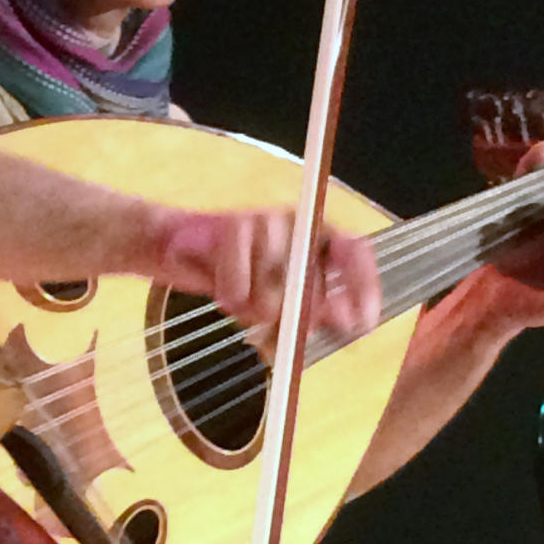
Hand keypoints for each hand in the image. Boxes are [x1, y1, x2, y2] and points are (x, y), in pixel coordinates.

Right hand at [158, 208, 380, 347]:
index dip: (364, 286)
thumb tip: (352, 323)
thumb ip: (317, 311)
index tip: (363, 322)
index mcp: (316, 236)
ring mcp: (268, 220)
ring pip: (275, 288)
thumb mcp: (282, 301)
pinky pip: (240, 285)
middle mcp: (298, 223)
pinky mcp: (234, 225)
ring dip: (255, 308)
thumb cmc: (236, 277)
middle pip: (313, 282)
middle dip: (293, 313)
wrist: (179, 250)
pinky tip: (223, 292)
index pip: (355, 252)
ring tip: (242, 304)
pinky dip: (231, 298)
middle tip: (274, 324)